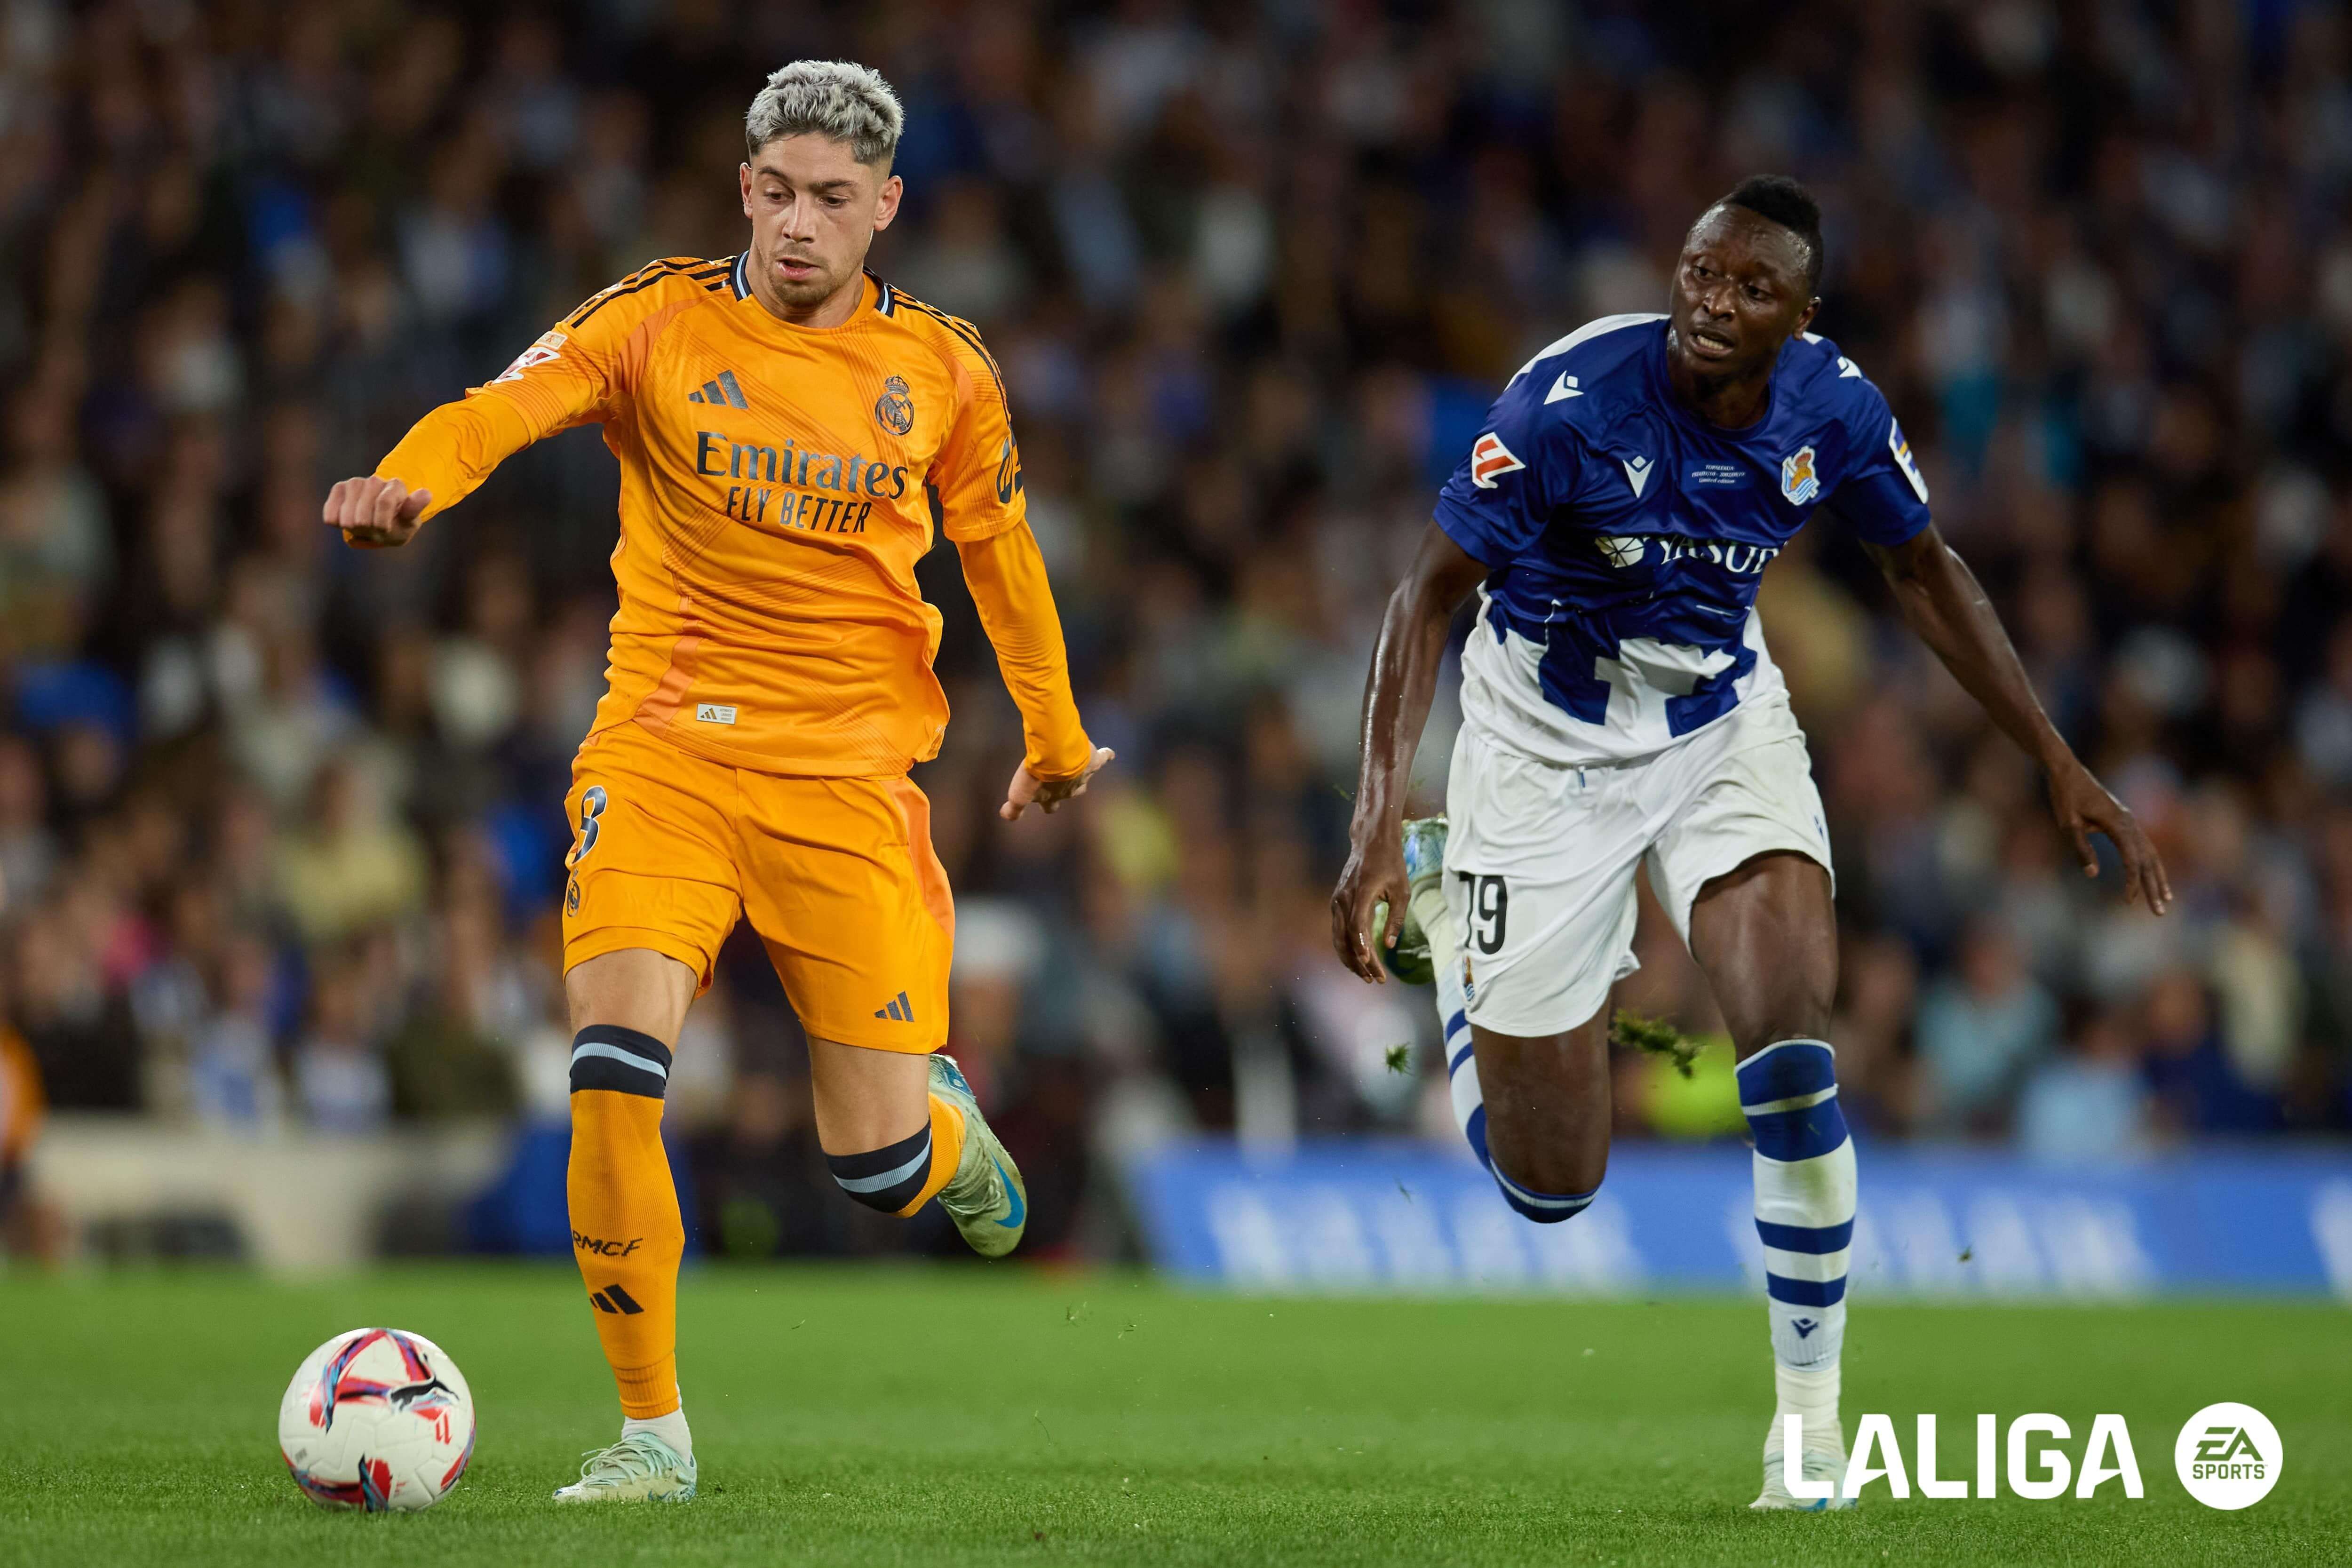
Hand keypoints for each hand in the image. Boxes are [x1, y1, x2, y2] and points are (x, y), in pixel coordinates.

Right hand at [324, 476, 431, 548]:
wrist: (379, 521)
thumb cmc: (396, 524)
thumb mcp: (409, 522)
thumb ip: (414, 508)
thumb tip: (426, 493)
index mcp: (396, 486)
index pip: (383, 503)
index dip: (382, 524)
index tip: (385, 529)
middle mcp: (376, 480)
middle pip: (363, 516)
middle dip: (368, 528)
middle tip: (374, 527)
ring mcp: (356, 483)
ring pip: (347, 517)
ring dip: (353, 527)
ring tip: (363, 523)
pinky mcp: (339, 488)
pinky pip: (331, 515)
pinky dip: (338, 522)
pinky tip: (346, 519)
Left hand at [999, 746, 1114, 819]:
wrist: (1055, 756)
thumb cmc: (1037, 776)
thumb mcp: (1020, 794)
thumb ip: (1014, 807)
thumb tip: (1004, 816)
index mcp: (1053, 797)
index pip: (1051, 806)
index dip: (1049, 805)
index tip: (1048, 804)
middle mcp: (1071, 789)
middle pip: (1073, 793)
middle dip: (1069, 789)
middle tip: (1065, 781)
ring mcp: (1084, 775)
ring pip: (1087, 777)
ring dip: (1085, 772)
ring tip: (1086, 765)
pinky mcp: (1094, 760)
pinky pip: (1103, 757)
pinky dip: (1106, 755)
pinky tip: (1109, 753)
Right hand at [1329, 826, 1408, 982]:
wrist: (1371, 842)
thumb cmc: (1391, 864)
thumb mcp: (1402, 890)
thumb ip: (1396, 919)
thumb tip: (1389, 946)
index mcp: (1360, 894)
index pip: (1356, 926)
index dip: (1362, 947)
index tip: (1370, 964)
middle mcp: (1343, 899)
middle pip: (1345, 938)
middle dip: (1359, 962)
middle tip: (1375, 979)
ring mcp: (1337, 902)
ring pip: (1338, 938)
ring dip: (1350, 959)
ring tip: (1366, 976)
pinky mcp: (1337, 903)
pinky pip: (1338, 931)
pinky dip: (1346, 948)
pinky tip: (1358, 960)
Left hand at [2047, 759, 2171, 913]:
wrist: (2067, 771)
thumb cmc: (2065, 796)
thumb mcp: (2067, 824)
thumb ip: (2081, 849)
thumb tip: (2093, 875)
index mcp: (2118, 824)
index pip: (2131, 860)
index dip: (2132, 882)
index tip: (2128, 901)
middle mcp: (2129, 823)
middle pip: (2148, 860)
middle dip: (2154, 887)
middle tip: (2160, 913)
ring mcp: (2130, 821)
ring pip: (2151, 854)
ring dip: (2158, 878)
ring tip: (2166, 900)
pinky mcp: (2125, 822)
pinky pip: (2144, 846)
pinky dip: (2151, 863)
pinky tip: (2153, 876)